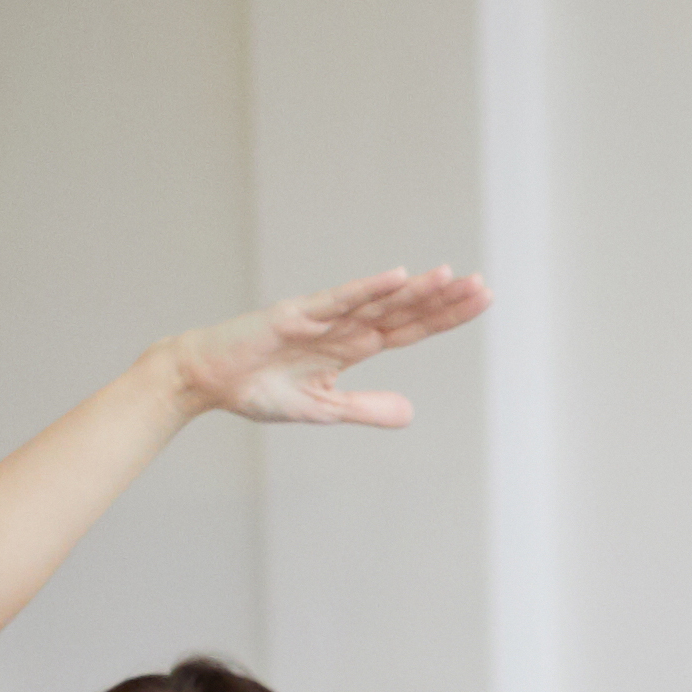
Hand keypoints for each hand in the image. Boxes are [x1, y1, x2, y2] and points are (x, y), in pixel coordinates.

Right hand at [154, 266, 491, 428]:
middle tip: (484, 287)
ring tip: (452, 277)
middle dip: (443, 300)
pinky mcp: (295, 315)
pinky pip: (338, 301)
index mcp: (351, 347)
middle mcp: (343, 326)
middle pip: (403, 311)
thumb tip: (412, 414)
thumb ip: (366, 408)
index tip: (480, 302)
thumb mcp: (323, 409)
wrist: (208, 380)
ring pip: (377, 302)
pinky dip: (366, 289)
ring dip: (414, 291)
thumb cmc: (258, 389)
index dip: (444, 316)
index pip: (408, 329)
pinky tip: (397, 277)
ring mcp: (321, 317)